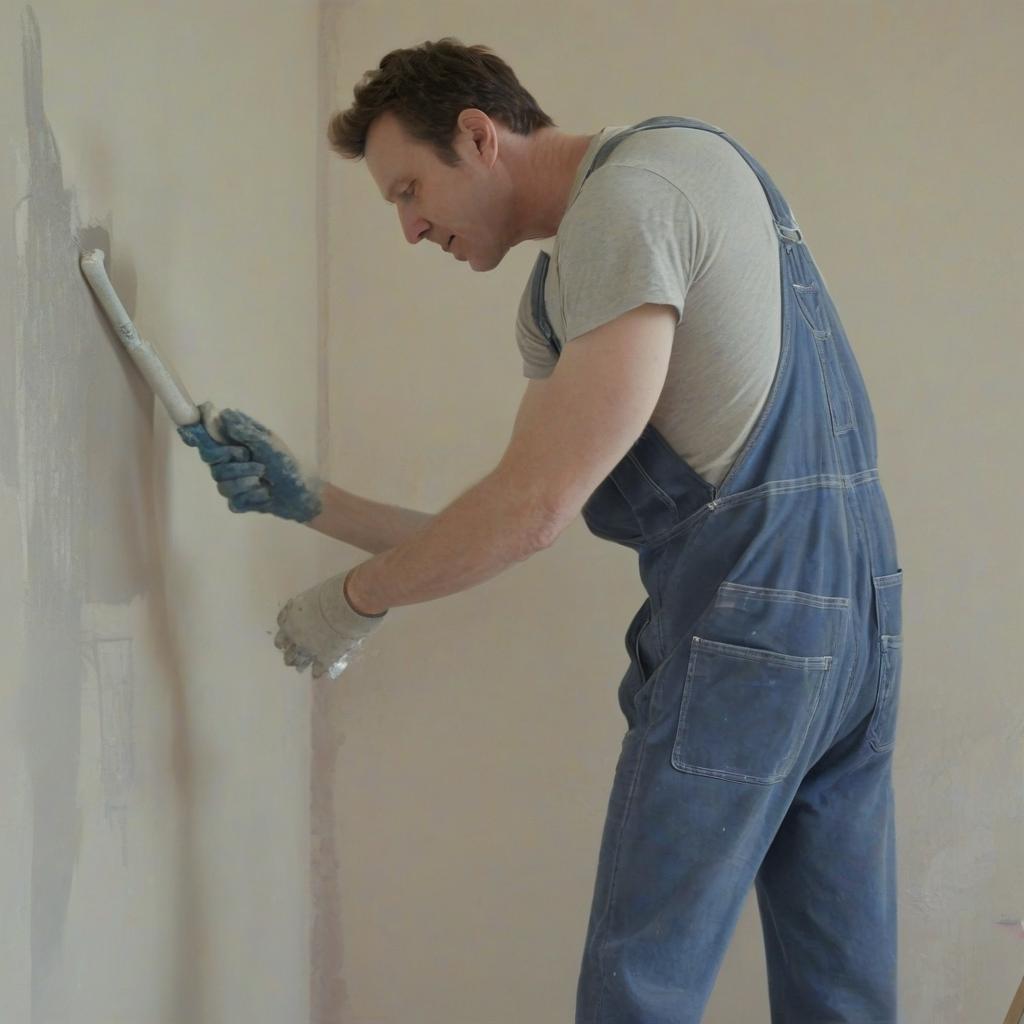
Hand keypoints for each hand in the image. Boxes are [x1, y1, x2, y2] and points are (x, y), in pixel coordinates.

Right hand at [177, 402, 323, 521]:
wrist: (301, 492)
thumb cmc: (286, 463)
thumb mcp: (268, 442)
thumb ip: (245, 431)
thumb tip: (224, 413)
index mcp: (233, 445)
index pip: (207, 439)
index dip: (196, 435)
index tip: (191, 432)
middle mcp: (228, 463)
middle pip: (211, 463)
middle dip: (234, 463)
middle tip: (251, 459)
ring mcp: (231, 484)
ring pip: (222, 484)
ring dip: (246, 480)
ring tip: (264, 477)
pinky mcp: (238, 502)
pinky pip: (234, 502)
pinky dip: (252, 498)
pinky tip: (265, 495)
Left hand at [274, 569, 387, 678]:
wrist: (351, 603)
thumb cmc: (336, 592)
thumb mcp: (315, 596)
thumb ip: (311, 609)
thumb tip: (315, 612)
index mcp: (291, 618)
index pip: (282, 630)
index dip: (286, 635)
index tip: (288, 638)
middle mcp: (295, 636)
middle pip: (286, 650)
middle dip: (291, 651)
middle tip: (295, 653)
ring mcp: (309, 649)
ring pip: (298, 662)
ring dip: (300, 663)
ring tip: (302, 666)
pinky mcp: (325, 658)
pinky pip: (317, 670)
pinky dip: (317, 671)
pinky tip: (318, 672)